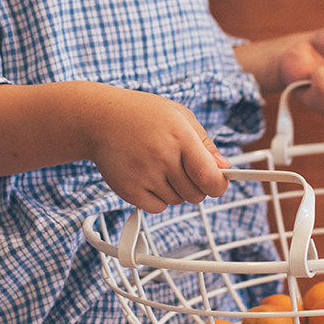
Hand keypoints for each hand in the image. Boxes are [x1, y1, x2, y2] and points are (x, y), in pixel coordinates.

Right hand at [86, 88, 230, 213]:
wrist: (100, 119)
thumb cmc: (144, 115)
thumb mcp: (180, 116)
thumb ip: (205, 144)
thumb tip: (223, 168)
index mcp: (180, 136)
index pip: (209, 177)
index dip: (219, 185)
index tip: (218, 182)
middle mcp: (162, 158)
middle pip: (196, 194)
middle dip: (196, 185)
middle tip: (184, 168)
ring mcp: (144, 176)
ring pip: (177, 201)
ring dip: (176, 190)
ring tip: (161, 166)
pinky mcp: (128, 190)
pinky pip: (157, 208)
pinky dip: (158, 198)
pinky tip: (149, 176)